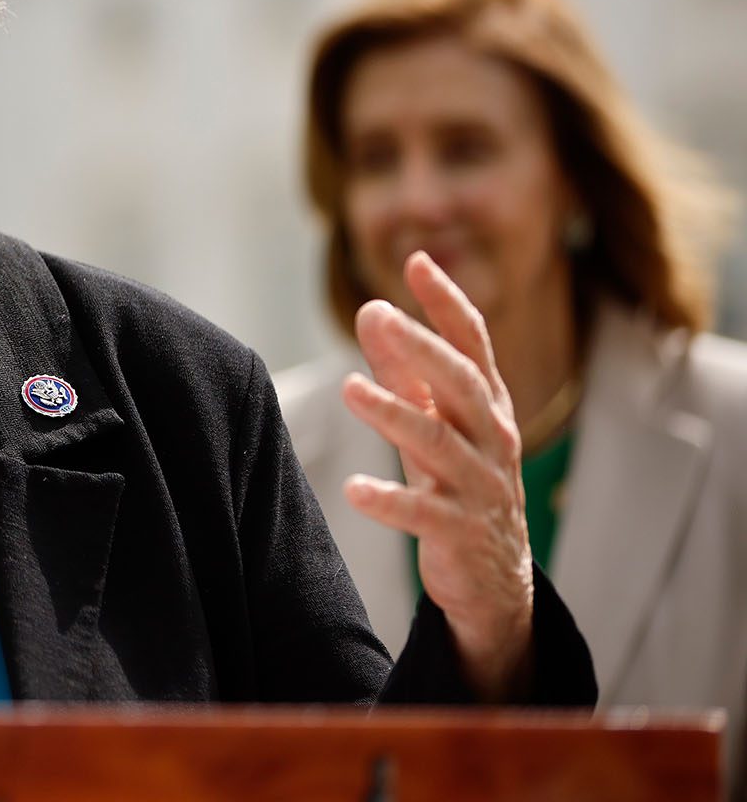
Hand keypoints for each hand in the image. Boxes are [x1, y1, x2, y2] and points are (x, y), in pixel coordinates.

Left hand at [341, 251, 533, 700]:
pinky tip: (354, 490)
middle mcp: (492, 441)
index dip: (447, 303)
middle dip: (421, 347)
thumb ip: (404, 373)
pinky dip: (390, 501)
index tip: (416, 261)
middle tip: (376, 312)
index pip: (474, 345)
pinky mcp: (462, 535)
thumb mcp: (434, 424)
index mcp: (487, 408)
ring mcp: (482, 488)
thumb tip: (371, 310)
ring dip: (394, 413)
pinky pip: (424, 515)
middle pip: (461, 384)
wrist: (495, 582)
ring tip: (349, 388)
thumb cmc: (457, 485)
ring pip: (440, 444)